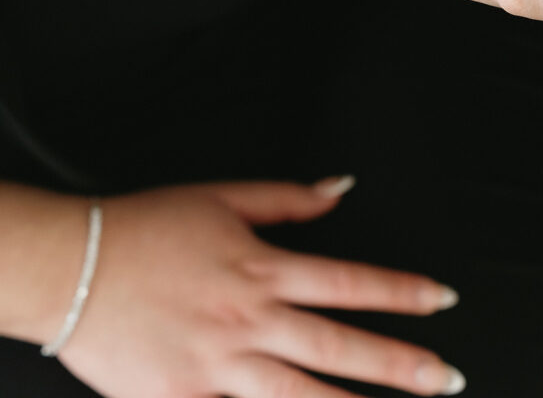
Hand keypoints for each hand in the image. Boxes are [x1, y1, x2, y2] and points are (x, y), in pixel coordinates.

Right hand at [59, 179, 464, 397]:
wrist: (74, 269)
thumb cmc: (146, 229)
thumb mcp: (222, 198)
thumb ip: (288, 199)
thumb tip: (340, 188)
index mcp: (262, 268)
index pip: (351, 283)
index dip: (403, 293)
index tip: (441, 301)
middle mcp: (250, 320)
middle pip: (340, 346)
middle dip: (400, 366)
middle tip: (444, 379)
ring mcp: (220, 367)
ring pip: (301, 397)